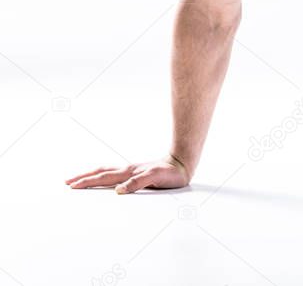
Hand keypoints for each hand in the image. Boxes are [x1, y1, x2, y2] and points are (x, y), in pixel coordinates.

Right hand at [65, 155, 190, 193]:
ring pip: (106, 171)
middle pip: (100, 172)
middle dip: (83, 177)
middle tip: (67, 181)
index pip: (103, 177)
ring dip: (91, 174)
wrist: (182, 164)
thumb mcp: (154, 178)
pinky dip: (104, 175)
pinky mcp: (136, 172)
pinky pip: (115, 173)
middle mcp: (127, 170)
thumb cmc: (170, 173)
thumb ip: (136, 183)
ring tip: (80, 178)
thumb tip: (118, 191)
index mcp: (128, 172)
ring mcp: (131, 170)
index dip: (87, 182)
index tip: (72, 186)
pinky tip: (104, 178)